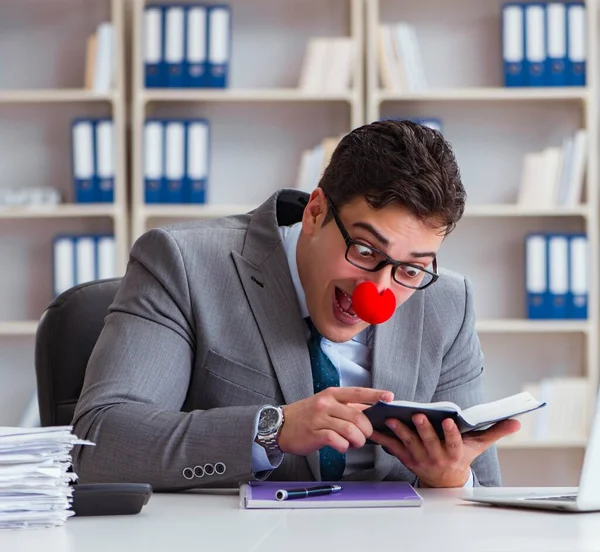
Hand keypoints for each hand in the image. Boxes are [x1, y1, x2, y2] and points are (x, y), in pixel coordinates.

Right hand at [278, 387, 393, 455]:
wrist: (280, 425)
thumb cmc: (307, 415)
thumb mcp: (326, 405)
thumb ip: (346, 407)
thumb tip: (369, 411)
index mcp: (332, 394)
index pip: (358, 392)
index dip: (375, 395)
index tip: (389, 397)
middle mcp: (326, 403)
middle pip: (357, 415)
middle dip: (367, 429)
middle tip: (366, 436)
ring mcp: (320, 418)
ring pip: (350, 429)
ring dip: (357, 440)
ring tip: (354, 443)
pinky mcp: (315, 434)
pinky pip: (337, 440)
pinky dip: (344, 447)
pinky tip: (342, 447)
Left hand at [369, 414, 519, 487]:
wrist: (445, 480)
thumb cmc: (461, 456)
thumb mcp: (479, 445)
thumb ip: (495, 431)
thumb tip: (516, 421)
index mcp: (454, 453)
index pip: (454, 443)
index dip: (452, 433)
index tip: (450, 421)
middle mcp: (436, 457)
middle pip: (429, 442)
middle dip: (423, 429)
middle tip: (418, 416)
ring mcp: (419, 458)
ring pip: (409, 444)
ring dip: (400, 431)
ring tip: (392, 418)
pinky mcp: (405, 458)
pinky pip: (392, 448)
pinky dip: (382, 438)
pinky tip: (373, 428)